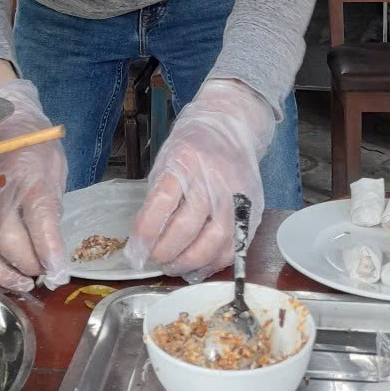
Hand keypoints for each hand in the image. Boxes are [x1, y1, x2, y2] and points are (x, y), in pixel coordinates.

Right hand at [0, 77, 69, 292]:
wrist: (3, 121)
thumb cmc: (35, 147)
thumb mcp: (55, 167)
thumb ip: (52, 204)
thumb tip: (54, 246)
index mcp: (30, 173)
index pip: (40, 217)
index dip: (49, 249)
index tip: (58, 272)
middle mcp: (0, 189)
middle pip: (10, 238)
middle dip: (30, 263)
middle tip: (46, 272)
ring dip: (6, 273)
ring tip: (25, 282)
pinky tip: (4, 274)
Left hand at [125, 79, 274, 281]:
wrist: (232, 126)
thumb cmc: (193, 146)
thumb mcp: (166, 161)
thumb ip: (158, 198)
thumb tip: (145, 241)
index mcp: (185, 160)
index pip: (162, 202)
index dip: (145, 233)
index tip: (135, 250)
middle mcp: (214, 177)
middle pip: (188, 226)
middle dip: (166, 251)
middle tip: (155, 258)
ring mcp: (237, 195)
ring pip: (215, 242)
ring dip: (190, 262)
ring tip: (174, 264)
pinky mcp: (253, 209)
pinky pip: (235, 247)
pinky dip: (214, 262)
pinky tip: (199, 264)